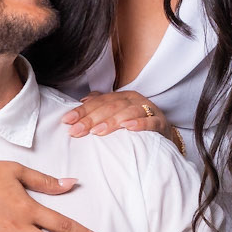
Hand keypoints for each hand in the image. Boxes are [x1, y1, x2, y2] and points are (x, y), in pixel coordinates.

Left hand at [63, 92, 182, 151]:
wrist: (165, 134)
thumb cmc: (138, 123)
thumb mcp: (119, 113)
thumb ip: (102, 105)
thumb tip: (82, 101)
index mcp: (122, 97)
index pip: (98, 102)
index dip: (82, 111)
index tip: (67, 121)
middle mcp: (134, 100)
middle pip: (110, 107)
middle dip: (91, 119)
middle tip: (76, 131)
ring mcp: (148, 110)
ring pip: (128, 112)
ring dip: (112, 121)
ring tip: (98, 131)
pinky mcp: (160, 122)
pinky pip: (150, 122)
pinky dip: (139, 124)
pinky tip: (129, 128)